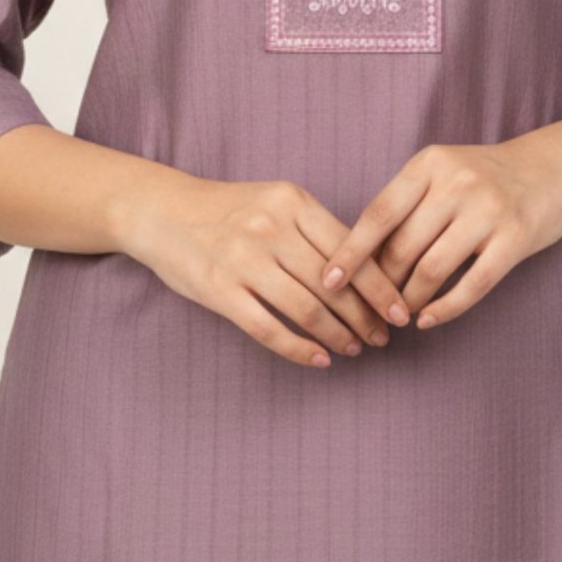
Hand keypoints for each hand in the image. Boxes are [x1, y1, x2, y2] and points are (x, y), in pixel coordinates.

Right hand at [119, 173, 413, 369]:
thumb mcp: (275, 202)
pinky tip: (319, 359)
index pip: (351, 249)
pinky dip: (300, 349)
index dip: (380, 286)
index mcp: (292, 202)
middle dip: (366, 316)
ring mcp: (243, 259)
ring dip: (339, 335)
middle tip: (384, 337)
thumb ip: (314, 230)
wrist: (161, 211)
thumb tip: (367, 272)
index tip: (400, 310)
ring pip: (307, 308)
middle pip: (334, 283)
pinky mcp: (219, 290)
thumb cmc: (228, 211)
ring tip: (356, 349)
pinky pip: (269, 328)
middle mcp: (271, 228)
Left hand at [316, 132, 561, 331]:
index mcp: (429, 164)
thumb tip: (360, 255)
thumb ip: (407, 204)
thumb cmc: (486, 176)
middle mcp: (457, 183)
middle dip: (381, 285)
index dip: (351, 252)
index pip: (379, 213)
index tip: (328, 281)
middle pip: (403, 247)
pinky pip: (473, 284)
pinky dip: (445, 308)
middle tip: (369, 310)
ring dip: (410, 300)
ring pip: (432, 269)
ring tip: (400, 316)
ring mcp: (489, 210)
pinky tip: (429, 320)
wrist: (555, 166)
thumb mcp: (443, 171)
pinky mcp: (516, 238)